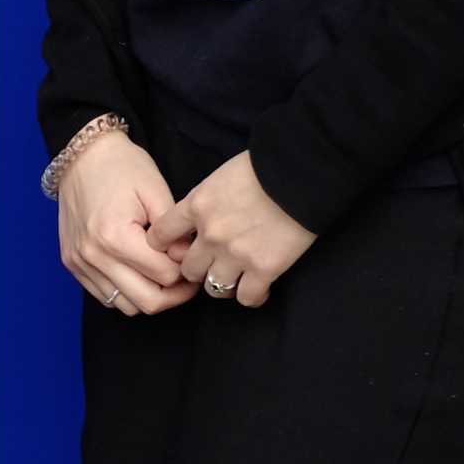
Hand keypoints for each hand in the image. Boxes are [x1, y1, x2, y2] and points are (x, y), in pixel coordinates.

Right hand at [58, 132, 196, 317]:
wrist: (82, 155)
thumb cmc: (122, 167)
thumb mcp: (156, 191)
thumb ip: (174, 231)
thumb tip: (187, 260)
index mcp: (115, 236)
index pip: (165, 276)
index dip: (186, 270)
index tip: (192, 257)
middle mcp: (94, 255)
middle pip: (147, 301)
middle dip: (174, 294)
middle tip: (187, 279)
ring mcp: (80, 263)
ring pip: (126, 306)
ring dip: (150, 296)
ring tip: (162, 276)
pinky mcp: (73, 264)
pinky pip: (105, 296)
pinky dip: (126, 292)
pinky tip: (138, 273)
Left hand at [153, 149, 314, 311]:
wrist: (303, 172)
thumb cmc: (266, 166)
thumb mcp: (222, 176)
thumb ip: (206, 201)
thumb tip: (199, 218)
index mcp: (197, 205)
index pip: (160, 235)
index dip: (165, 246)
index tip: (178, 249)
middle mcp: (211, 234)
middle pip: (188, 269)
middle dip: (198, 269)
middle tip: (214, 264)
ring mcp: (236, 254)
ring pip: (214, 288)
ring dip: (224, 284)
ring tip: (237, 278)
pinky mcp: (264, 268)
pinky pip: (247, 298)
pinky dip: (253, 296)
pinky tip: (260, 287)